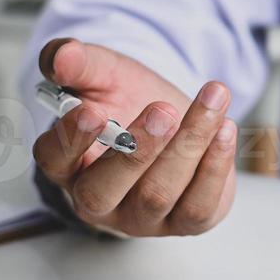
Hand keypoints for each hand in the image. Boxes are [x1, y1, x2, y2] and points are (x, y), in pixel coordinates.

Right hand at [31, 38, 238, 236]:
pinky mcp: (185, 222)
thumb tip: (62, 57)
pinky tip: (225, 128)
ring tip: (211, 100)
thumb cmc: (129, 103)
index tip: (92, 111)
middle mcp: (97, 202)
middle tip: (162, 111)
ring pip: (158, 195)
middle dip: (136, 150)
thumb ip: (80, 62)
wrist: (175, 120)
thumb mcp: (104, 75)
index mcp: (68, 165)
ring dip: (188, 144)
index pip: (54, 160)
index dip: (71, 139)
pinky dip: (215, 165)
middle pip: (102, 191)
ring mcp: (141, 218)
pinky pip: (198, 206)